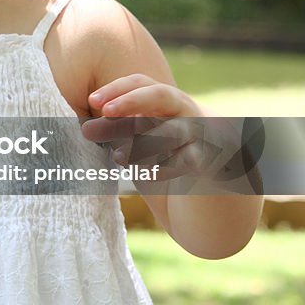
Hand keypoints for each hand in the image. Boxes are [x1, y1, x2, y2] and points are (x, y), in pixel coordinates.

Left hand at [81, 75, 263, 190]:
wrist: (212, 219)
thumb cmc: (172, 183)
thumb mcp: (143, 155)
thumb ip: (123, 138)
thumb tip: (86, 128)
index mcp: (172, 109)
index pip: (144, 85)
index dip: (118, 89)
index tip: (92, 101)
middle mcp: (192, 116)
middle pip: (162, 96)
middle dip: (131, 101)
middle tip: (103, 111)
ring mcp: (208, 139)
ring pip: (174, 129)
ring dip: (143, 140)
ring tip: (119, 156)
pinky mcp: (217, 165)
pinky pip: (189, 160)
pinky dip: (167, 168)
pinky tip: (151, 176)